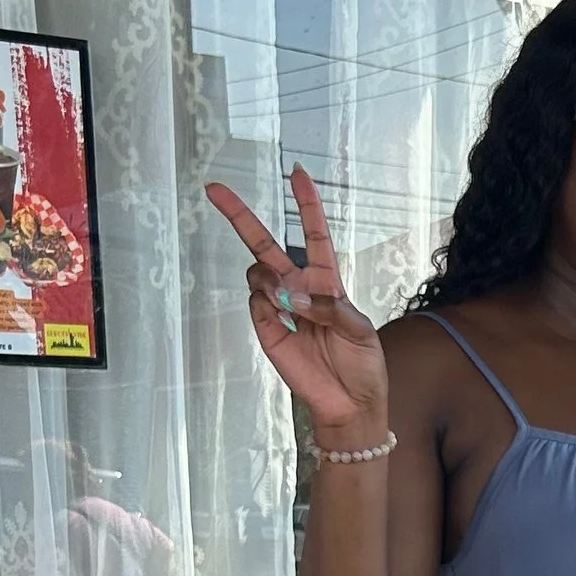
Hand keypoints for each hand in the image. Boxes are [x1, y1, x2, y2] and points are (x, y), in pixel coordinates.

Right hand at [204, 165, 389, 442]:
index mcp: (327, 281)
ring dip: (271, 279)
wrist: (349, 404)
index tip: (297, 172)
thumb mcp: (360, 330)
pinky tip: (285, 320)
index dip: (306, 202)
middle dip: (239, 215)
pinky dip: (269, 306)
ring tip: (291, 303)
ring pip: (258, 272)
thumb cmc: (362, 365)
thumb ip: (331, 307)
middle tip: (213, 189)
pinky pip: (257, 303)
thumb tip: (293, 295)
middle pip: (264, 243)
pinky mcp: (266, 328)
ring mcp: (279, 307)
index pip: (315, 232)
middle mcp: (299, 288)